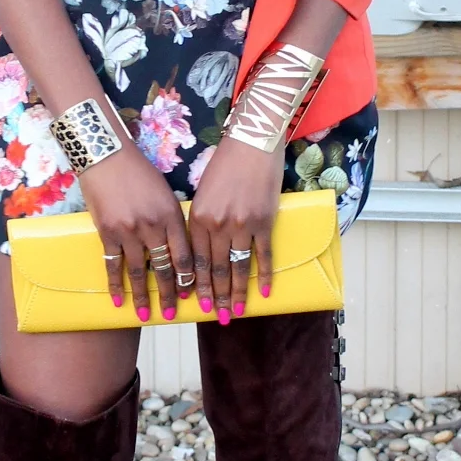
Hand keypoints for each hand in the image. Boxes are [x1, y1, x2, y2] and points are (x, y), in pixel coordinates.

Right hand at [80, 144, 193, 321]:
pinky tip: (118, 300)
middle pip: (164, 268)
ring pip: (138, 272)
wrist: (106, 155)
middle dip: (169, 295)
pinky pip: (113, 265)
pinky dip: (116, 284)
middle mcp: (153, 226)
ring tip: (145, 316)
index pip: (184, 255)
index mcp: (172, 215)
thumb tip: (178, 249)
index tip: (192, 295)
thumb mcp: (165, 194)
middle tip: (172, 315)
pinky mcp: (107, 233)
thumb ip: (172, 221)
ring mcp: (129, 231)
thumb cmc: (139, 172)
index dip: (188, 279)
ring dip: (142, 297)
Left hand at [188, 137, 282, 321]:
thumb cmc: (225, 164)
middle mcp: (217, 224)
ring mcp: (242, 225)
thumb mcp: (203, 192)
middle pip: (216, 270)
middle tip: (217, 317)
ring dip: (237, 293)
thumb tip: (202, 249)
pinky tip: (266, 292)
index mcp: (197, 217)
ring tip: (236, 312)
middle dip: (215, 297)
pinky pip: (264, 255)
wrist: (252, 142)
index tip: (194, 304)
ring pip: (238, 267)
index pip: (195, 261)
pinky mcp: (264, 222)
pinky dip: (265, 275)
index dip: (195, 286)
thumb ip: (201, 221)